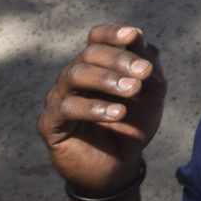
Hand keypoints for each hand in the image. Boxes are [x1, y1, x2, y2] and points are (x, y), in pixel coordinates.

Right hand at [37, 24, 166, 197]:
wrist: (119, 166)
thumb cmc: (132, 126)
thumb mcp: (150, 95)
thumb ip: (148, 66)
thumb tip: (139, 38)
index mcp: (96, 65)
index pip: (96, 38)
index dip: (111, 33)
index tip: (133, 35)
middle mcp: (74, 76)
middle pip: (89, 54)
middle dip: (119, 60)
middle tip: (144, 73)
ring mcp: (59, 98)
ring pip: (75, 75)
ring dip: (106, 79)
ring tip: (133, 91)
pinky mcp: (49, 123)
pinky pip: (66, 108)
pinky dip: (92, 108)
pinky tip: (117, 113)